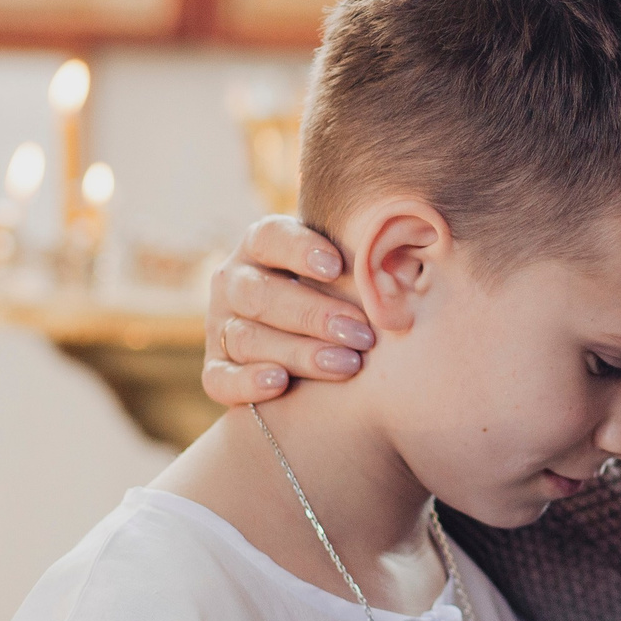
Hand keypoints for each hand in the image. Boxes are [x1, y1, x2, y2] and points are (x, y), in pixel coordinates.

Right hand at [201, 215, 377, 405]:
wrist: (313, 341)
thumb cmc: (340, 293)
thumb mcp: (343, 270)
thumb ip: (358, 261)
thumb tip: (404, 254)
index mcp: (259, 246)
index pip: (269, 237)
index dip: (299, 250)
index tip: (337, 267)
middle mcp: (233, 282)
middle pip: (259, 293)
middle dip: (313, 314)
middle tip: (362, 334)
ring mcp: (220, 326)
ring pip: (247, 338)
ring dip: (298, 352)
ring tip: (347, 364)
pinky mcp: (215, 369)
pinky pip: (220, 378)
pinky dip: (248, 382)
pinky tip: (280, 383)